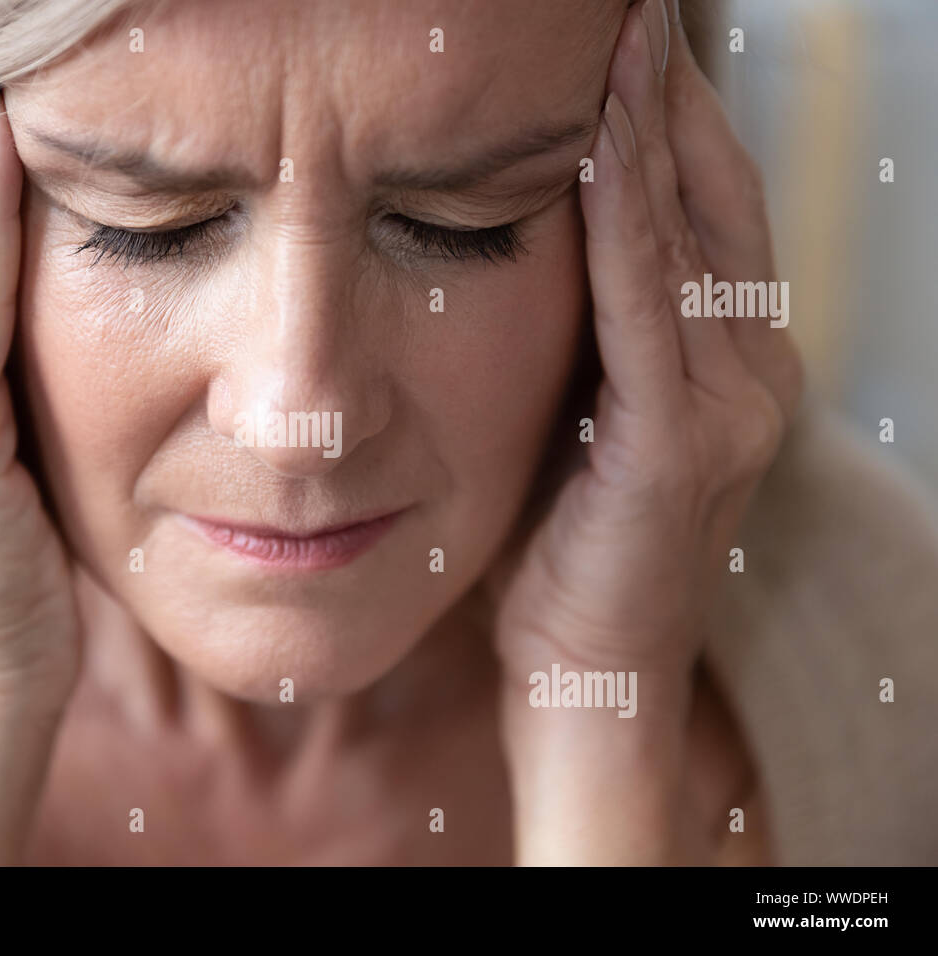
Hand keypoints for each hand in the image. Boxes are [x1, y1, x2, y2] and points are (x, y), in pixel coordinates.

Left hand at [491, 0, 803, 863]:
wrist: (586, 669)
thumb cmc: (565, 545)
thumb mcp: (579, 419)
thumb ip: (584, 338)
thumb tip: (531, 244)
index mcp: (720, 358)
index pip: (701, 207)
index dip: (668, 116)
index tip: (625, 37)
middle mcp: (746, 368)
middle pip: (711, 197)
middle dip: (668, 96)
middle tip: (630, 9)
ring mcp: (725, 405)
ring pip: (687, 235)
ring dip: (652, 129)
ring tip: (625, 37)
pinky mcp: (677, 445)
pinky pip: (648, 308)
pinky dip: (628, 221)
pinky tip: (600, 146)